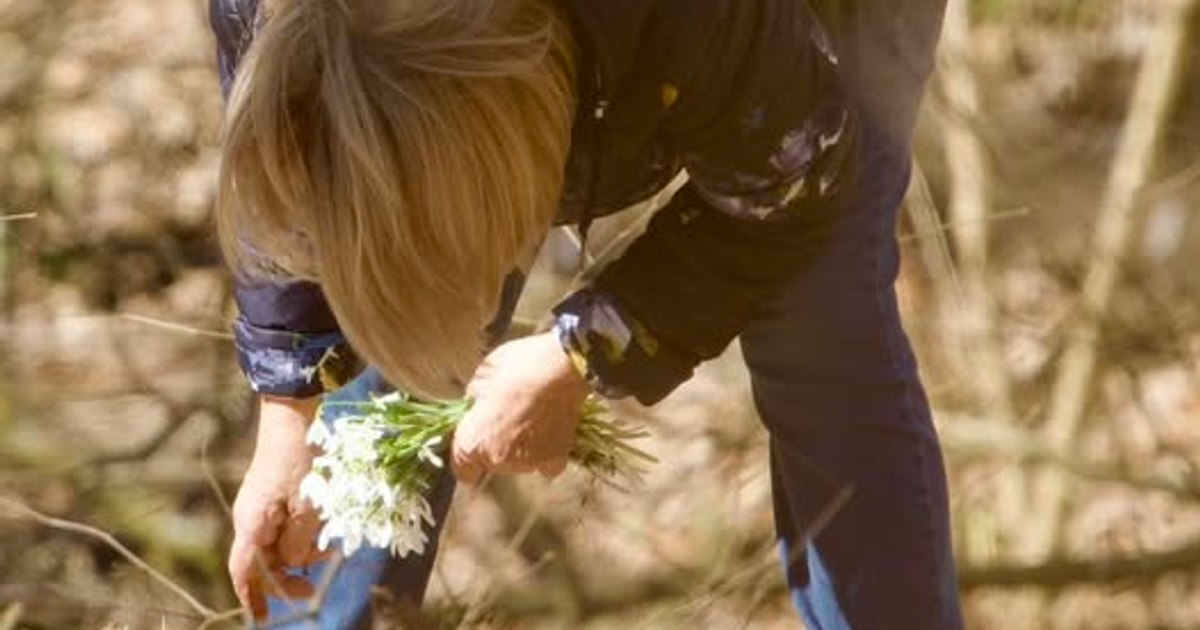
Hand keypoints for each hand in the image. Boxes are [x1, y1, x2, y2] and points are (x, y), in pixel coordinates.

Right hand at [228, 395, 325, 620]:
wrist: (292, 419)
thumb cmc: (300, 460)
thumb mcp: (309, 506)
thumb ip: (300, 541)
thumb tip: (293, 564)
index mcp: (252, 523)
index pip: (243, 570)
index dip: (251, 596)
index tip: (263, 618)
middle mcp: (250, 518)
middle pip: (262, 562)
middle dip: (287, 576)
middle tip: (312, 585)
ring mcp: (260, 508)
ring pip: (276, 546)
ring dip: (299, 555)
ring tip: (326, 550)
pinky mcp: (272, 499)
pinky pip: (282, 529)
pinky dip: (300, 537)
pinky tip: (320, 535)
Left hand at [451, 332, 589, 482]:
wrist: (563, 369)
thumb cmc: (519, 365)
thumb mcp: (483, 373)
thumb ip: (475, 398)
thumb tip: (477, 403)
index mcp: (472, 440)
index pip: (463, 467)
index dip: (468, 452)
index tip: (477, 436)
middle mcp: (497, 460)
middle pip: (491, 462)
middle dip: (496, 442)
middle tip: (509, 414)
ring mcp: (528, 464)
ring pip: (518, 463)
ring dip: (521, 447)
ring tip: (533, 418)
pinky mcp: (554, 461)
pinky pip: (544, 465)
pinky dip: (545, 453)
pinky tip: (548, 432)